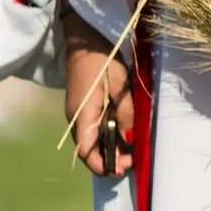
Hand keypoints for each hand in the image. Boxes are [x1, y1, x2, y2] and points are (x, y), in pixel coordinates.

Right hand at [64, 41, 135, 176]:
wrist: (84, 40)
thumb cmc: (102, 60)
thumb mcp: (119, 86)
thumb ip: (125, 114)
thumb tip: (129, 140)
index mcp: (82, 116)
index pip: (86, 152)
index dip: (102, 165)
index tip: (121, 170)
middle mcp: (76, 119)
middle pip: (89, 149)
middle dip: (110, 159)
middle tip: (134, 160)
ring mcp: (78, 113)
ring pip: (92, 140)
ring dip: (110, 148)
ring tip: (132, 151)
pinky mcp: (83, 107)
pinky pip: (94, 128)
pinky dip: (107, 136)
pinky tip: (123, 134)